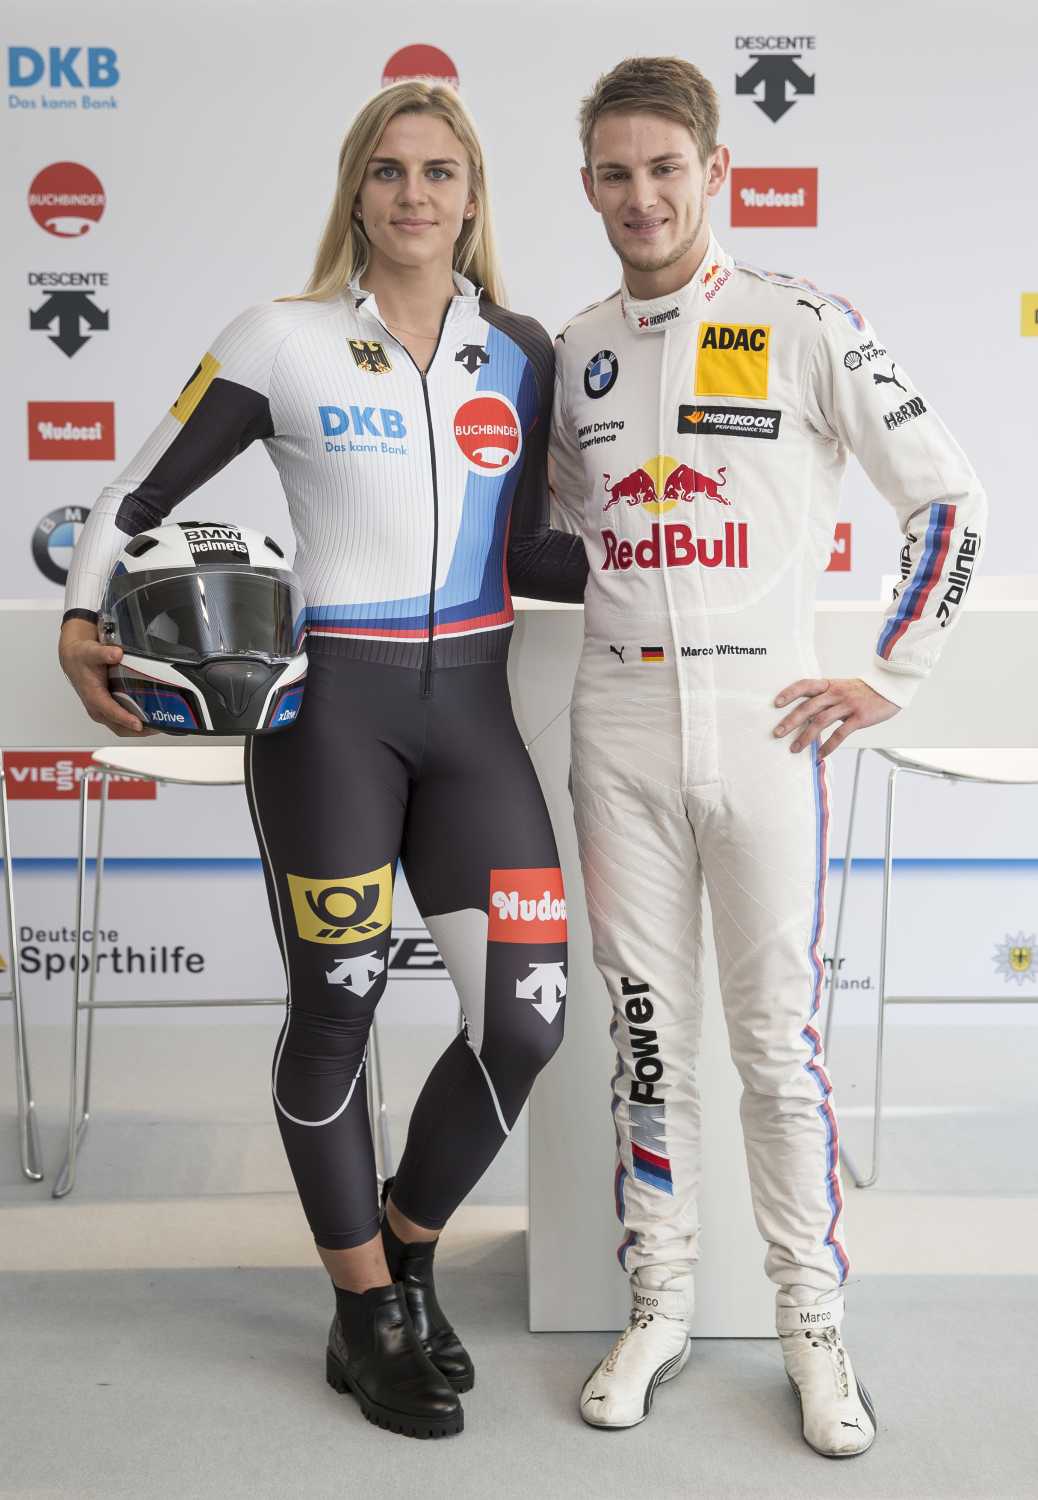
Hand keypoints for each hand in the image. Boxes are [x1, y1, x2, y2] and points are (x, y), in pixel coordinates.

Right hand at [58, 619, 156, 736]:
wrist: (74, 659)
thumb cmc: (82, 658)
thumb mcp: (91, 652)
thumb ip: (104, 653)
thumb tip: (116, 653)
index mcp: (93, 696)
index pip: (110, 711)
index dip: (125, 719)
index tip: (139, 724)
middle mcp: (97, 708)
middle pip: (119, 727)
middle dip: (137, 730)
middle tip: (157, 727)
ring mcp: (102, 711)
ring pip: (121, 728)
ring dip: (138, 730)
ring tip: (157, 726)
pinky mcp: (107, 710)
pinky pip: (122, 723)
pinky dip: (135, 724)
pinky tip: (149, 719)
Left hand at [773, 677, 898, 758]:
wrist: (889, 688)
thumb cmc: (862, 691)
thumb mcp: (841, 687)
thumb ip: (824, 697)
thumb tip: (804, 713)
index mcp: (829, 685)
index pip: (805, 685)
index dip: (790, 693)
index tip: (776, 703)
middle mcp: (836, 693)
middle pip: (809, 706)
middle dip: (791, 720)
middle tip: (777, 733)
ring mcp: (848, 705)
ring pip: (821, 721)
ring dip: (806, 737)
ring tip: (794, 748)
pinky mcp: (859, 717)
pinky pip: (841, 733)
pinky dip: (828, 746)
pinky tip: (820, 755)